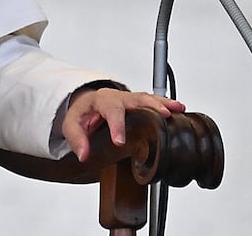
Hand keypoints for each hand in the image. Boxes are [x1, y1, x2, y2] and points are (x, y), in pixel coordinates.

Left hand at [63, 88, 185, 161]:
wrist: (87, 104)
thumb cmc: (82, 114)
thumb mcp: (72, 125)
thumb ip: (76, 139)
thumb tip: (83, 154)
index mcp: (100, 101)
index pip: (109, 110)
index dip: (116, 125)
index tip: (120, 141)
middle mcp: (117, 97)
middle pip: (135, 98)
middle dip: (150, 106)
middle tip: (163, 116)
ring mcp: (130, 99)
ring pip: (147, 98)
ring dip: (163, 103)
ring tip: (177, 110)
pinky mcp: (139, 103)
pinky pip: (154, 101)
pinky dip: (167, 104)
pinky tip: (179, 109)